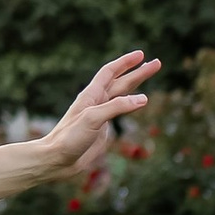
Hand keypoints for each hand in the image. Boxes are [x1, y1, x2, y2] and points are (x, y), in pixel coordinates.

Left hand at [39, 49, 153, 182]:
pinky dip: (131, 104)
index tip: (141, 54)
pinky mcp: (102, 129)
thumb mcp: (93, 119)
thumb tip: (143, 98)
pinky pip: (119, 112)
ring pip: (122, 95)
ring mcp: (99, 115)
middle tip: (157, 63)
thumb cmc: (69, 138)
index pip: (110, 72)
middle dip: (139, 72)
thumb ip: (116, 107)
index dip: (125, 63)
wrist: (57, 160)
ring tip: (150, 76)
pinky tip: (138, 102)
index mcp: (91, 95)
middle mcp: (96, 102)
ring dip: (136, 85)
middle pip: (121, 81)